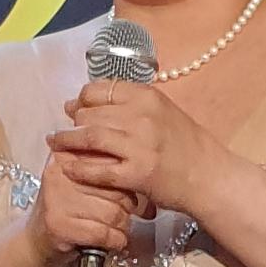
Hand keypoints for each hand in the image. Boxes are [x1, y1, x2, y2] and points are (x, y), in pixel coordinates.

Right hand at [31, 136, 151, 266]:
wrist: (36, 240)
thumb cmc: (68, 208)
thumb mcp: (84, 179)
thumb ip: (108, 166)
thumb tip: (148, 167)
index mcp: (67, 153)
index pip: (112, 159)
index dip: (128, 179)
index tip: (131, 192)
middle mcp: (60, 171)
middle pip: (117, 186)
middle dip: (128, 205)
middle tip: (125, 214)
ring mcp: (57, 198)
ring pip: (113, 212)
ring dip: (123, 226)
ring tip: (117, 228)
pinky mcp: (59, 224)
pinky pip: (103, 233)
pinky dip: (115, 241)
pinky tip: (113, 241)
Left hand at [44, 77, 211, 230]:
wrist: (210, 177)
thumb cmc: (187, 146)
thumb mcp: (163, 112)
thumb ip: (134, 105)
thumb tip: (98, 100)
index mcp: (147, 97)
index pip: (101, 89)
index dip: (83, 98)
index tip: (74, 107)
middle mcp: (142, 116)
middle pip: (91, 112)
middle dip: (73, 121)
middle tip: (63, 129)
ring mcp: (139, 145)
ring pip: (90, 137)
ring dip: (67, 141)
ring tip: (55, 144)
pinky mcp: (137, 173)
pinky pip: (98, 169)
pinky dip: (79, 169)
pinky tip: (68, 168)